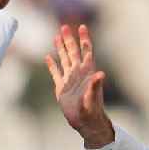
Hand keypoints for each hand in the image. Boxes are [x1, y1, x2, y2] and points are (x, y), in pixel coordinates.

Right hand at [46, 24, 113, 147]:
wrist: (86, 122)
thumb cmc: (92, 111)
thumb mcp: (93, 98)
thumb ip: (96, 85)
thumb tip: (101, 73)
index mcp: (87, 72)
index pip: (86, 51)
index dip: (84, 39)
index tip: (82, 26)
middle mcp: (78, 73)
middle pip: (73, 52)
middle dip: (69, 39)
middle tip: (64, 26)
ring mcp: (70, 80)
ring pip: (64, 60)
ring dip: (60, 48)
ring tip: (56, 36)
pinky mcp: (61, 88)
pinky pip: (55, 73)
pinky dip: (52, 65)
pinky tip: (47, 57)